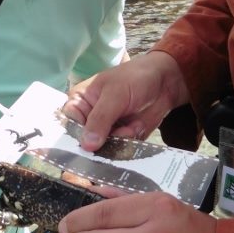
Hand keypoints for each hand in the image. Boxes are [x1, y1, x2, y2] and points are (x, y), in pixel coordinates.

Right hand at [62, 50, 188, 151]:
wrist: (165, 83)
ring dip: (117, 144)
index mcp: (79, 103)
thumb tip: (86, 145)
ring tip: (131, 126)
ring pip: (102, 152)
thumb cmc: (135, 78)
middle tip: (115, 136)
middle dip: (98, 146)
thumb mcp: (115, 94)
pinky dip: (128, 146)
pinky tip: (136, 128)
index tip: (84, 149)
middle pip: (83, 144)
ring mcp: (105, 132)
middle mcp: (88, 120)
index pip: (68, 126)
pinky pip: (119, 154)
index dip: (73, 139)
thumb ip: (100, 119)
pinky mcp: (121, 141)